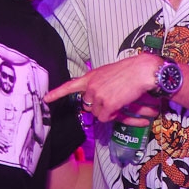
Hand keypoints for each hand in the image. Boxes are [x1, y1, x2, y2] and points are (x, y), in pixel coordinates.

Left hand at [44, 53, 160, 122]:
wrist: (143, 70)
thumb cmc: (132, 70)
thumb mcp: (109, 73)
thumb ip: (100, 84)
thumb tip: (97, 100)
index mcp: (91, 76)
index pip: (70, 85)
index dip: (57, 93)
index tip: (46, 98)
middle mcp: (91, 85)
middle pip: (88, 105)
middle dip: (98, 107)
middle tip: (112, 104)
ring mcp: (98, 95)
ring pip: (97, 113)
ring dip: (108, 112)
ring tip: (120, 104)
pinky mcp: (107, 104)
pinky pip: (106, 118)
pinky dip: (114, 117)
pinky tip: (122, 108)